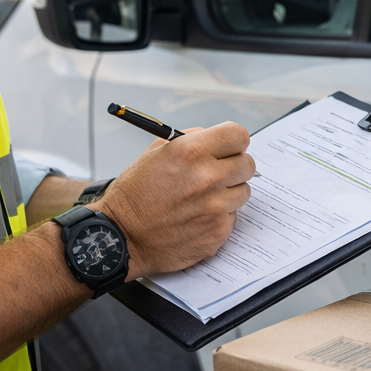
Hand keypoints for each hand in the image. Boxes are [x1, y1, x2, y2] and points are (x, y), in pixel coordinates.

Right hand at [90, 122, 253, 279]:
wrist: (122, 235)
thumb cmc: (135, 194)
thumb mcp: (156, 153)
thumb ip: (191, 141)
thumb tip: (217, 140)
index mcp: (191, 152)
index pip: (238, 135)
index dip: (234, 141)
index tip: (229, 147)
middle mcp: (207, 178)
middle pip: (247, 164)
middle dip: (234, 166)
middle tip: (217, 173)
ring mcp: (215, 208)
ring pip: (243, 191)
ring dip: (228, 192)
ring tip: (202, 198)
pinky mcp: (217, 232)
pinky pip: (231, 217)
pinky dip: (218, 216)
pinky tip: (196, 217)